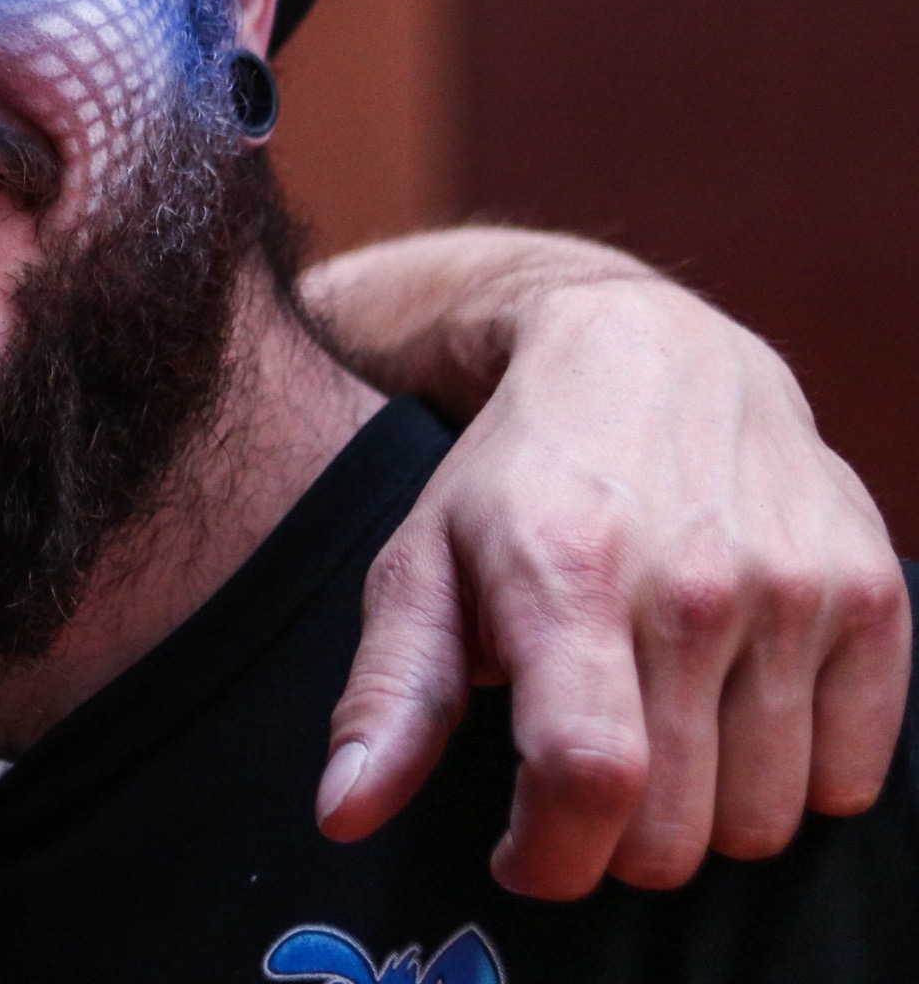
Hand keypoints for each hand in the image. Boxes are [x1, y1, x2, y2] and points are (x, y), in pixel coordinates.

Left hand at [314, 255, 906, 897]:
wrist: (647, 352)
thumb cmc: (516, 475)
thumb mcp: (421, 562)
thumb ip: (389, 695)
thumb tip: (344, 813)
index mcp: (568, 578)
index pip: (588, 776)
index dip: (552, 856)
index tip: (522, 857)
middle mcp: (695, 586)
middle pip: (677, 826)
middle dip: (617, 846)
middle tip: (585, 788)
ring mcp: (797, 591)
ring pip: (766, 820)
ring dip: (707, 817)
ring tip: (658, 741)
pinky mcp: (873, 596)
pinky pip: (855, 779)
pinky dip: (798, 782)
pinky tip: (736, 721)